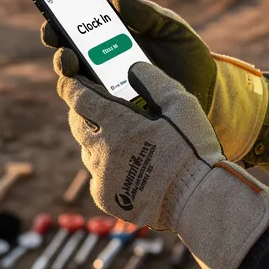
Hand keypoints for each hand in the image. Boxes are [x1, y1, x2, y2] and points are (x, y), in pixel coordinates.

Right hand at [42, 0, 268, 160]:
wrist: (210, 95)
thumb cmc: (188, 58)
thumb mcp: (173, 29)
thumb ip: (149, 14)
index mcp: (111, 41)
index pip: (76, 30)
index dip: (58, 22)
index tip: (53, 17)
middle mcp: (102, 68)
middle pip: (68, 59)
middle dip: (59, 50)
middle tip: (63, 47)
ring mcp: (107, 94)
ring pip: (74, 87)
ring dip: (68, 76)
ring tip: (73, 66)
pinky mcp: (116, 117)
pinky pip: (92, 113)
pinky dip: (86, 104)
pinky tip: (91, 95)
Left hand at [57, 62, 268, 268]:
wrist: (198, 201)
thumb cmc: (192, 150)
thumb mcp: (181, 104)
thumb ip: (153, 79)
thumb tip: (131, 67)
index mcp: (117, 124)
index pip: (79, 97)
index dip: (70, 85)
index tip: (70, 79)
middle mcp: (102, 150)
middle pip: (78, 123)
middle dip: (82, 111)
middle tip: (96, 107)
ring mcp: (101, 176)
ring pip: (88, 150)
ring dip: (97, 140)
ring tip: (120, 139)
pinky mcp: (105, 197)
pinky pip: (96, 176)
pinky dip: (105, 168)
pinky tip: (126, 167)